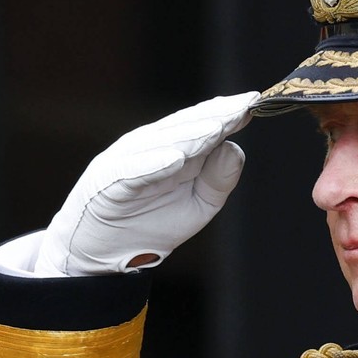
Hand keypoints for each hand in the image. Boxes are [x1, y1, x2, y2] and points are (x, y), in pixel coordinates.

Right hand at [35, 92, 259, 276]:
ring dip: (190, 134)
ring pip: (163, 143)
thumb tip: (235, 148)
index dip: (229, 113)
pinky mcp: (108, 183)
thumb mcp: (198, 205)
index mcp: (174, 147)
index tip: (256, 102)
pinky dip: (153, 164)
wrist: (102, 255)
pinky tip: (175, 158)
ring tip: (217, 127)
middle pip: (187, 126)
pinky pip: (132, 172)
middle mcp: (150, 146)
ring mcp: (127, 161)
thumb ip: (219, 180)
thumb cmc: (151, 224)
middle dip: (217, 115)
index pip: (205, 123)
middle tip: (244, 104)